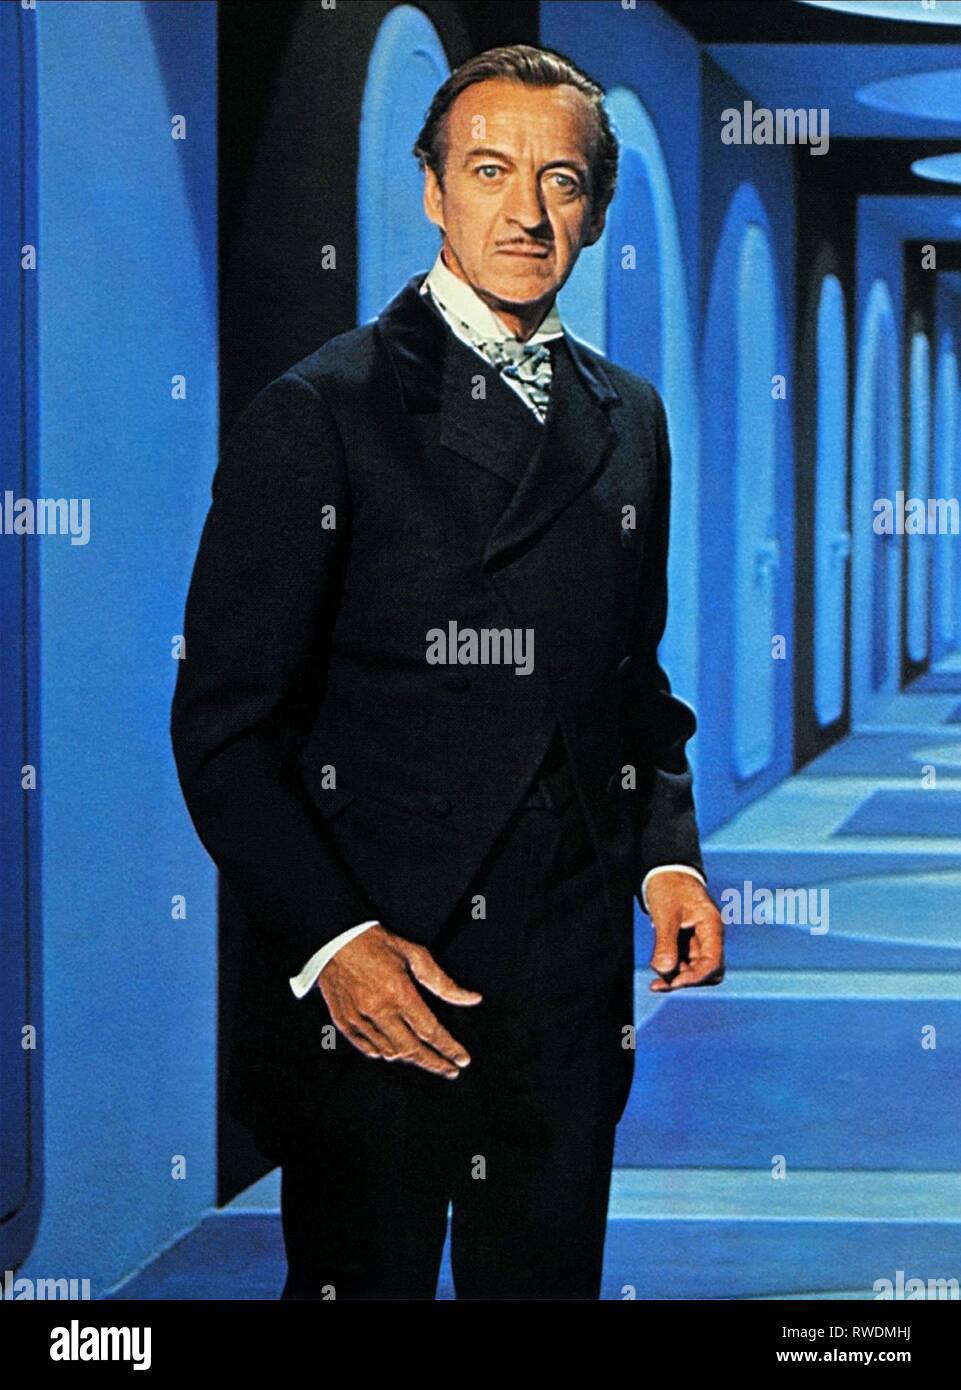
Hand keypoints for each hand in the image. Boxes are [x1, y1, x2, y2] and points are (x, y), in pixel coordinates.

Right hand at [317, 923, 482, 1077]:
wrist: (335, 938)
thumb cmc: (377, 942)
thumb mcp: (415, 954)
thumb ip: (444, 982)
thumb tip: (473, 999)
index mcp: (398, 991)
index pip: (430, 1030)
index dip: (449, 1048)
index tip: (462, 1059)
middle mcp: (378, 1009)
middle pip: (411, 1049)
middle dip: (435, 1063)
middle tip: (450, 1069)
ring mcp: (358, 1018)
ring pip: (390, 1052)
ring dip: (410, 1057)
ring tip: (426, 1056)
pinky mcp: (343, 1021)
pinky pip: (367, 1048)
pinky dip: (384, 1052)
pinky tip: (395, 1050)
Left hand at [644, 873, 723, 992]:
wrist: (664, 870)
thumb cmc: (667, 885)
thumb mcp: (665, 913)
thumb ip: (665, 942)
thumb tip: (664, 971)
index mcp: (711, 926)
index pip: (712, 963)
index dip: (694, 978)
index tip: (671, 982)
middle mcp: (710, 935)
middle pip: (708, 972)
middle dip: (687, 980)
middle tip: (660, 983)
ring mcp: (700, 938)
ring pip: (696, 969)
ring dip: (677, 976)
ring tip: (655, 976)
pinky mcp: (688, 940)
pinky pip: (685, 962)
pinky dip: (672, 968)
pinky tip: (658, 969)